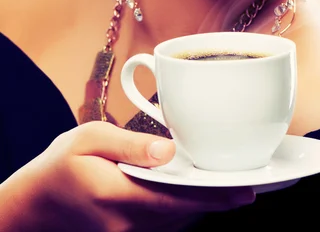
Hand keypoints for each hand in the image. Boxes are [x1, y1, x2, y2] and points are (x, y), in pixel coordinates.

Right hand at [0, 122, 254, 230]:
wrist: (29, 207)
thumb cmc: (58, 167)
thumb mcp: (88, 139)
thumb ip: (130, 144)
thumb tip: (168, 150)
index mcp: (119, 195)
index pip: (177, 200)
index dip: (214, 198)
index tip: (244, 192)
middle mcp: (126, 223)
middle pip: (182, 213)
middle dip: (215, 201)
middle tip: (246, 188)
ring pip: (174, 222)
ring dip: (200, 207)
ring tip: (227, 189)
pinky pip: (161, 225)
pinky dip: (181, 211)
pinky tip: (193, 196)